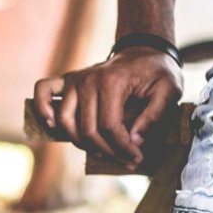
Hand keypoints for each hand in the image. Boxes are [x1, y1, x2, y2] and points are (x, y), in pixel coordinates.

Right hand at [31, 48, 181, 165]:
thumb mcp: (169, 90)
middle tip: (126, 160)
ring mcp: (74, 80)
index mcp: (112, 81)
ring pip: (66, 122)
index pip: (110, 126)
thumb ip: (155, 116)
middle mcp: (88, 79)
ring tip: (102, 152)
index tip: (137, 158)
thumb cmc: (157, 73)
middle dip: (107, 152)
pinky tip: (52, 125)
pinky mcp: (67, 81)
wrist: (143, 52)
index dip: (123, 148)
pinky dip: (43, 109)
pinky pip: (43, 92)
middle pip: (88, 129)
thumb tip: (134, 142)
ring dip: (82, 144)